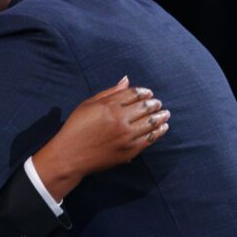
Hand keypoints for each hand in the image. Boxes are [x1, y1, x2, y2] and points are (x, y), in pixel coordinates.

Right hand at [32, 76, 169, 200]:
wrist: (71, 155)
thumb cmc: (76, 128)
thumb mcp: (88, 105)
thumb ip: (109, 92)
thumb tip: (126, 80)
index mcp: (108, 106)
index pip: (134, 94)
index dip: (144, 92)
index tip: (148, 93)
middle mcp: (120, 119)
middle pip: (145, 107)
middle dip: (154, 104)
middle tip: (158, 103)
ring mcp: (126, 136)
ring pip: (151, 123)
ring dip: (160, 117)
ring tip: (165, 114)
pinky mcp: (129, 150)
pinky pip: (149, 139)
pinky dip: (158, 132)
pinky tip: (162, 128)